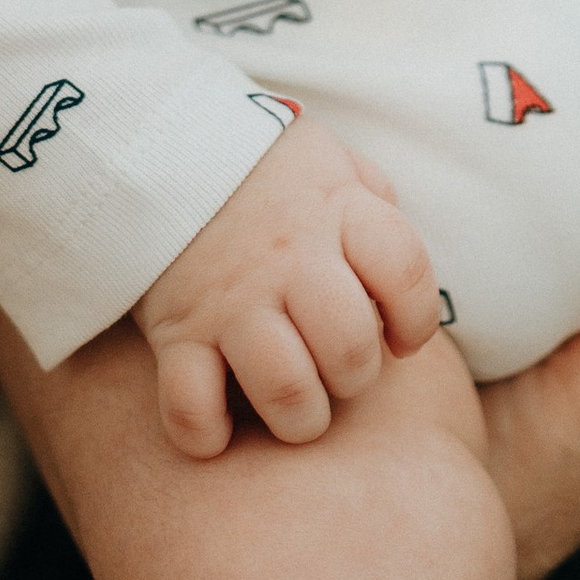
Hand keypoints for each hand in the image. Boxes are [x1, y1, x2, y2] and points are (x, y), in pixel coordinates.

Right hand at [134, 116, 442, 457]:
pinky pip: (192, 409)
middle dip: (356, 377)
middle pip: (349, 348)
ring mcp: (230, 299)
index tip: (402, 338)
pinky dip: (207, 434)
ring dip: (301, 417)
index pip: (405, 273)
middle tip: (339, 369)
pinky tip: (221, 424)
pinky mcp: (176, 331)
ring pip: (287, 389)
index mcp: (336, 209)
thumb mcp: (333, 162)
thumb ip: (376, 208)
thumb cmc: (264, 166)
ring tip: (296, 404)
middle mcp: (288, 257)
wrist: (161, 145)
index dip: (418, 321)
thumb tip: (400, 279)